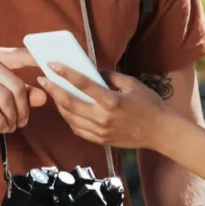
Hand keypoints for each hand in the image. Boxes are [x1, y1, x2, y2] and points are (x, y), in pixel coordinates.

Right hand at [0, 47, 46, 133]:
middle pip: (15, 85)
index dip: (39, 62)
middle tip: (22, 123)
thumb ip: (23, 93)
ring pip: (3, 98)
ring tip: (11, 127)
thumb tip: (44, 97)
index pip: (22, 55)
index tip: (55, 74)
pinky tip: (2, 128)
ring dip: (11, 117)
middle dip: (23, 108)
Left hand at [38, 65, 174, 149]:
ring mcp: (101, 132)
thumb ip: (110, 76)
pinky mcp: (101, 140)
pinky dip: (69, 119)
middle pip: (70, 103)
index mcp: (112, 101)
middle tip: (43, 80)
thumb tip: (92, 71)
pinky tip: (66, 109)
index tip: (52, 65)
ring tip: (53, 93)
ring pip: (71, 118)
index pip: (83, 84)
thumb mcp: (133, 84)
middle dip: (54, 91)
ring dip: (59, 105)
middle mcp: (103, 118)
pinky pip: (78, 130)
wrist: (161, 133)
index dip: (66, 73)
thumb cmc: (150, 105)